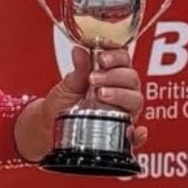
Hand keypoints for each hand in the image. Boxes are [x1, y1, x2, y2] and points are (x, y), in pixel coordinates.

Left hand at [15, 46, 148, 162]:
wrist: (50, 130)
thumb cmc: (61, 106)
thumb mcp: (66, 88)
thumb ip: (77, 72)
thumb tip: (79, 51)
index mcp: (109, 77)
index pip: (123, 60)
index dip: (116, 56)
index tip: (101, 58)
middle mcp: (120, 93)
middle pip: (131, 79)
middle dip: (114, 75)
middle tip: (94, 79)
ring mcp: (122, 113)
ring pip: (135, 100)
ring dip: (121, 95)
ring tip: (101, 94)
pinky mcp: (122, 133)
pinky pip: (136, 136)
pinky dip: (137, 134)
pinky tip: (132, 131)